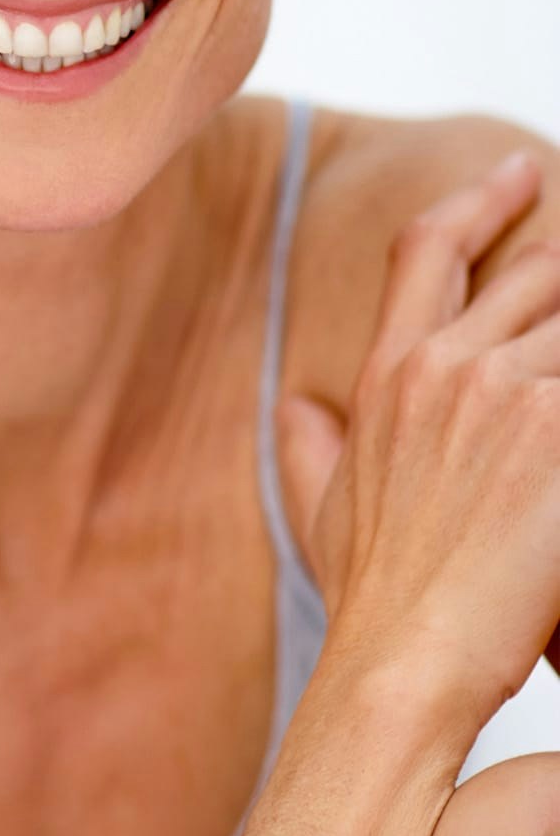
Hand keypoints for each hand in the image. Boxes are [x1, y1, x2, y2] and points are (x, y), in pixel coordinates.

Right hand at [274, 148, 559, 733]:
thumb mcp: (321, 508)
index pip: (428, 248)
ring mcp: (509, 396)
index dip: (480, 198)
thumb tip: (298, 405)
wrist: (404, 664)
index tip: (520, 171)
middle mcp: (446, 367)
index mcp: (390, 371)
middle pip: (538, 271)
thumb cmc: (372, 597)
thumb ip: (310, 445)